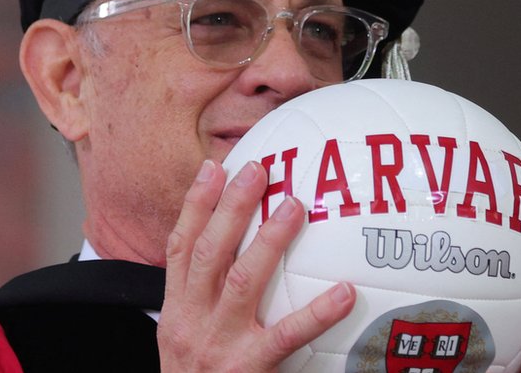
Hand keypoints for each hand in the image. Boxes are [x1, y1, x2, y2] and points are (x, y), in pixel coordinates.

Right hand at [158, 160, 356, 371]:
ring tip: (294, 206)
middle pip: (209, 253)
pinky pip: (287, 336)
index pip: (179, 247)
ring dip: (268, 241)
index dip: (194, 205)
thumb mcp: (182, 337)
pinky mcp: (248, 369)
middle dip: (230, 208)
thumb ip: (201, 299)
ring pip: (243, 282)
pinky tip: (345, 293)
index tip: (213, 168)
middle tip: (258, 170)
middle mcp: (191, 322)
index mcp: (175, 311)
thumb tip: (237, 255)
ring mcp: (218, 345)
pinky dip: (316, 313)